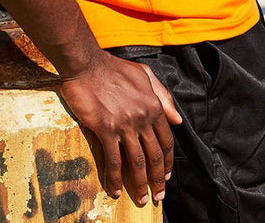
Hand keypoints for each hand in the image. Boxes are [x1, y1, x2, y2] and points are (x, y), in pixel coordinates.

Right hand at [59, 50, 181, 205]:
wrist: (87, 64)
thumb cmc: (114, 68)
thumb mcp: (144, 75)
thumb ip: (163, 96)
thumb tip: (177, 119)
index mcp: (153, 105)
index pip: (166, 140)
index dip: (168, 161)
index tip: (166, 176)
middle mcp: (142, 117)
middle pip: (154, 155)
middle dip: (158, 179)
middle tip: (158, 196)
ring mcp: (124, 124)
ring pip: (136, 161)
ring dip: (140, 184)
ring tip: (142, 199)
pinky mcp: (105, 129)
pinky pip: (113, 159)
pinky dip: (115, 178)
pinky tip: (116, 189)